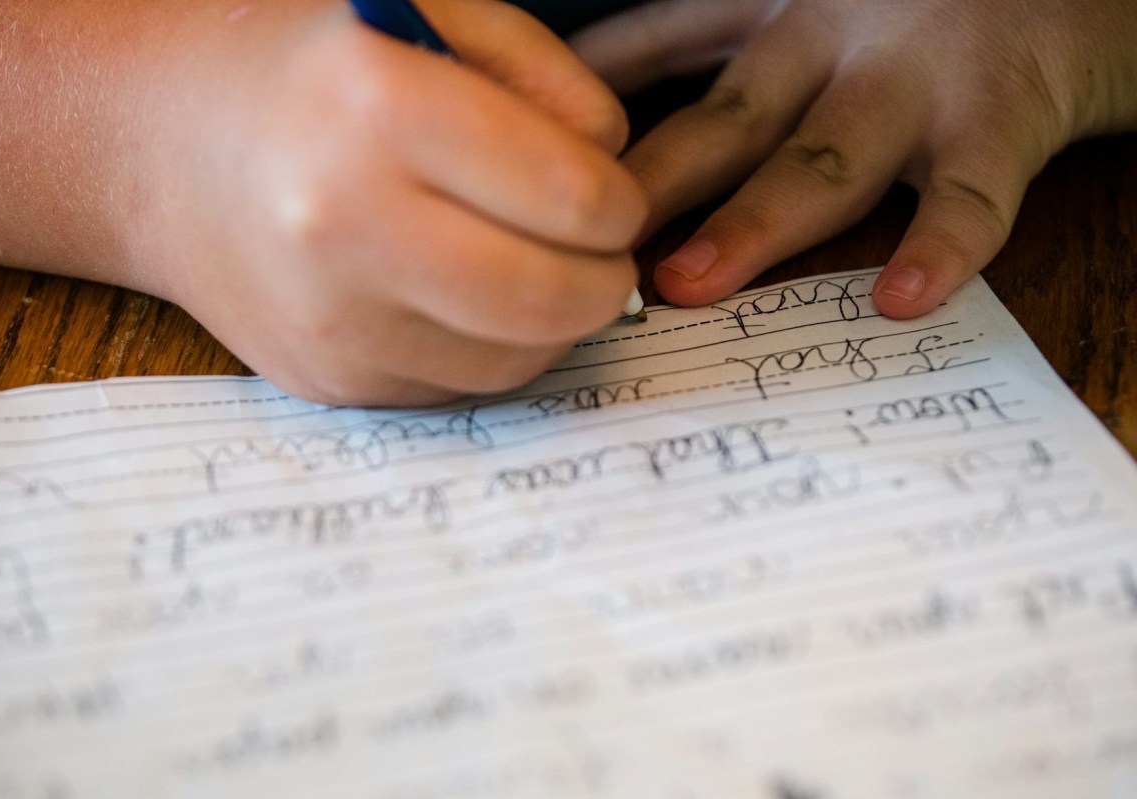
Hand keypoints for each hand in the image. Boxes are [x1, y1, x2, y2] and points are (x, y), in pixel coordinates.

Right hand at [132, 0, 646, 404]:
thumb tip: (613, 172)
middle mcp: (342, 222)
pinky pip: (458, 387)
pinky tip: (464, 299)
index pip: (571, 196)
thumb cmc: (311, 68)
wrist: (163, 147)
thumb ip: (547, 76)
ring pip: (513, 359)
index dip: (619, 204)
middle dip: (604, 282)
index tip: (610, 199)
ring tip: (532, 270)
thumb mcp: (434, 14)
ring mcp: (328, 314)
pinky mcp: (327, 376)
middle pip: (549, 299)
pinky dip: (488, 350)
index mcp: (377, 106)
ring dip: (552, 324)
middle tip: (599, 255)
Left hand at [570, 0, 1136, 316]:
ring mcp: (914, 77)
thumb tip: (589, 95)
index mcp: (777, 5)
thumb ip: (701, 34)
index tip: (527, 169)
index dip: (594, 106)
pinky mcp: (1005, 115)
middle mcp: (833, 35)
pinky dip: (942, 247)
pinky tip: (902, 300)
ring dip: (753, 225)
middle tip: (583, 251)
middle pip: (724, 120)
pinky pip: (973, 194)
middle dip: (652, 189)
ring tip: (690, 283)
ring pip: (822, 158)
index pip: (660, 42)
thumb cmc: (930, 3)